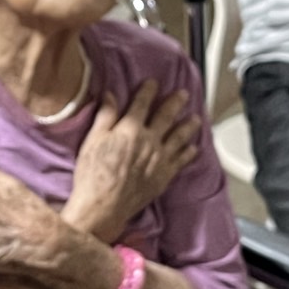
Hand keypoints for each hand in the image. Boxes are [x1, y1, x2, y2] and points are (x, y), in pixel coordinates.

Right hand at [63, 80, 199, 241]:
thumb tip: (110, 95)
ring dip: (188, 126)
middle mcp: (150, 140)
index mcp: (131, 128)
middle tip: (184, 94)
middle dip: (175, 103)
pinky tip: (193, 148)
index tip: (153, 83)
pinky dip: (189, 152)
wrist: (103, 205)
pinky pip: (181, 161)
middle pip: (166, 116)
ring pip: (180, 137)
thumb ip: (105, 116)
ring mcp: (160, 159)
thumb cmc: (93, 174)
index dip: (148, 91)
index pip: (142, 103)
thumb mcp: (93, 140)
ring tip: (195, 118)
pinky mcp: (164, 176)